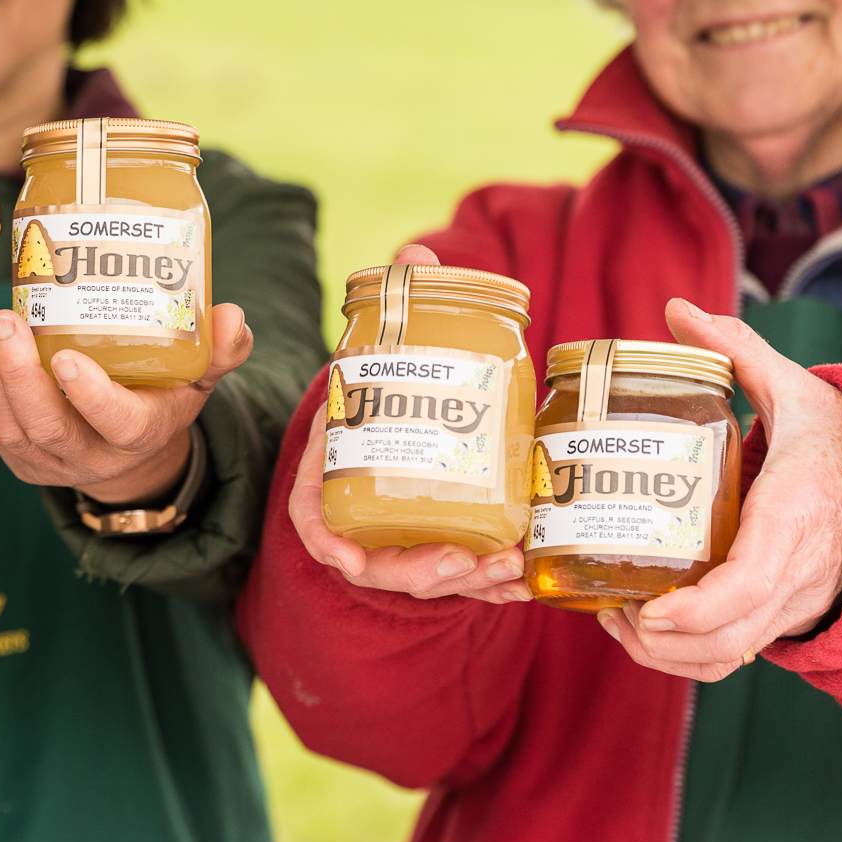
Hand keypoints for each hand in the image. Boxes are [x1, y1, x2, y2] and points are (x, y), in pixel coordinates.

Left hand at [0, 301, 250, 503]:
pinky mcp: (22, 459)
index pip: (117, 423)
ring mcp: (52, 463)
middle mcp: (93, 457)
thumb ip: (220, 349)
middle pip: (49, 427)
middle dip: (21, 376)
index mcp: (140, 435)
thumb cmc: (163, 397)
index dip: (91, 395)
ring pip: (14, 428)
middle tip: (8, 320)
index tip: (65, 357)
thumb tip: (234, 316)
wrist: (131, 450)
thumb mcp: (198, 377)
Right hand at [284, 243, 531, 601]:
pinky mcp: (443, 550)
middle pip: (380, 564)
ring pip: (427, 578)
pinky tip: (526, 582)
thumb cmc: (381, 396)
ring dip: (468, 583)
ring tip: (508, 568)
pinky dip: (492, 586)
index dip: (331, 545)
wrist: (399, 422)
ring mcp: (403, 540)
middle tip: (465, 560)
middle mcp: (362, 519)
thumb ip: (394, 310)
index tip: (350, 559)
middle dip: (421, 573)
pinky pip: (464, 580)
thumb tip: (418, 254)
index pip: (316, 523)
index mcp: (330, 479)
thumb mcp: (377, 357)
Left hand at [596, 298, 841, 680]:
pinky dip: (691, 656)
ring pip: (731, 657)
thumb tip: (678, 311)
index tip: (652, 611)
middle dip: (662, 643)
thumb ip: (738, 353)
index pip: (753, 580)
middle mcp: (796, 570)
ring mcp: (793, 600)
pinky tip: (647, 625)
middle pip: (730, 637)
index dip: (701, 608)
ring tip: (617, 622)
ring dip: (669, 657)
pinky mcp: (786, 612)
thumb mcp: (797, 389)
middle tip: (611, 612)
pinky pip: (739, 652)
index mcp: (794, 515)